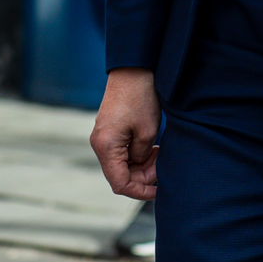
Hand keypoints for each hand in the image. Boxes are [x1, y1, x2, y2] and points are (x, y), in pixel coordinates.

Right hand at [91, 68, 159, 199]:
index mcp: (106, 147)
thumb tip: (139, 165)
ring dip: (142, 164)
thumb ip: (142, 157)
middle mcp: (100, 145)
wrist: (133, 69)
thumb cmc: (140, 98)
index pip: (120, 183)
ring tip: (159, 152)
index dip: (140, 191)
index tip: (158, 191)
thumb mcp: (147, 132)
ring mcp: (103, 137)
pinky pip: (122, 152)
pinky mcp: (109, 131)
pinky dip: (137, 154)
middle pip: (120, 175)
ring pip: (122, 164)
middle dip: (143, 176)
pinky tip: (151, 146)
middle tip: (162, 165)